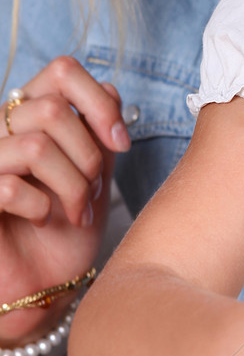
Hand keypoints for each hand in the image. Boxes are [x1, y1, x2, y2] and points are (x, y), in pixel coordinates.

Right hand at [0, 56, 129, 345]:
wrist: (45, 284)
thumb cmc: (67, 230)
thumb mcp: (95, 173)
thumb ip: (98, 131)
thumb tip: (109, 89)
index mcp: (32, 115)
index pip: (62, 70)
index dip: (98, 102)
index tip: (121, 143)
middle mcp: (2, 130)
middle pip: (52, 109)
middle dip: (87, 155)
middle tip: (93, 191)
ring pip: (36, 145)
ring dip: (71, 185)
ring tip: (77, 210)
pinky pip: (10, 186)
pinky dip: (41, 207)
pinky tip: (43, 220)